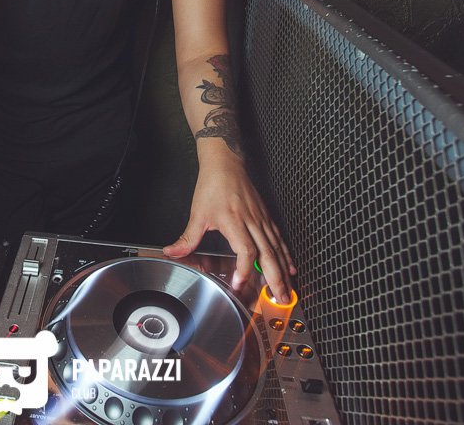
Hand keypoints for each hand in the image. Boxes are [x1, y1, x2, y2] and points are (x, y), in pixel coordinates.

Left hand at [162, 159, 295, 302]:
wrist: (226, 164)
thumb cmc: (213, 186)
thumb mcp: (197, 213)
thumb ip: (188, 237)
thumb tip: (172, 252)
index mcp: (234, 222)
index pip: (246, 250)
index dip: (244, 269)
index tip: (239, 283)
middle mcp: (252, 222)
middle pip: (268, 254)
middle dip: (275, 279)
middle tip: (279, 298)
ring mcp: (261, 220)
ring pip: (277, 249)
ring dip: (283, 271)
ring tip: (287, 291)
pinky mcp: (266, 217)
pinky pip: (279, 239)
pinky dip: (286, 255)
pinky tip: (290, 267)